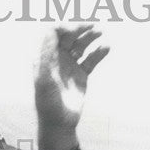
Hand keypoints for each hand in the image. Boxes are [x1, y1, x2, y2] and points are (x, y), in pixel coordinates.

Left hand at [34, 24, 108, 149]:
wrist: (60, 123)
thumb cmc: (48, 103)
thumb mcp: (43, 79)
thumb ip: (45, 55)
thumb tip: (50, 32)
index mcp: (45, 57)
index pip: (53, 32)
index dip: (63, 26)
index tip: (74, 28)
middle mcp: (57, 58)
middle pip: (69, 35)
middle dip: (80, 28)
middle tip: (92, 26)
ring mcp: (70, 65)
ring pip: (82, 44)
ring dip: (91, 36)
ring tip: (100, 32)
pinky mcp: (82, 74)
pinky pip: (92, 58)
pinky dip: (99, 52)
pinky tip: (106, 47)